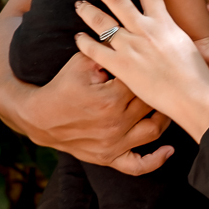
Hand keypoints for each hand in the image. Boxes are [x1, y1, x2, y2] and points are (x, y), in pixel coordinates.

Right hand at [18, 52, 174, 174]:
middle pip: (151, 104)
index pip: (143, 82)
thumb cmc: (63, 86)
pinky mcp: (109, 157)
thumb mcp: (80, 63)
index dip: (150, 72)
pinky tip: (168, 150)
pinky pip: (137, 166)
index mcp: (110, 98)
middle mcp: (115, 123)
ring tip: (167, 106)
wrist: (39, 117)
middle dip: (159, 91)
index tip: (155, 64)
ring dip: (164, 118)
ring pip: (153, 131)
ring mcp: (113, 144)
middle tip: (167, 81)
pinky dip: (155, 160)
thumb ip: (106, 51)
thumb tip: (131, 41)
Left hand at [76, 0, 208, 142]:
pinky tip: (79, 38)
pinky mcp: (120, 65)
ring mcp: (130, 46)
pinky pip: (95, 50)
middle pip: (118, 0)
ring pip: (102, 22)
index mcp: (164, 22)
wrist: (191, 94)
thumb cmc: (196, 73)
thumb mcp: (187, 44)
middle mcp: (144, 29)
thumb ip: (173, 35)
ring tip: (80, 5)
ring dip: (89, 11)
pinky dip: (84, 42)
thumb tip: (171, 34)